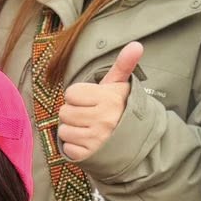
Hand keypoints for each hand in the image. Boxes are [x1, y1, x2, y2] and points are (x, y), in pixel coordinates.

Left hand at [56, 42, 142, 161]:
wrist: (135, 142)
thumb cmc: (120, 109)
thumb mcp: (120, 87)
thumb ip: (124, 64)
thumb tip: (136, 44)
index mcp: (109, 99)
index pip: (71, 93)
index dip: (78, 96)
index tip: (90, 101)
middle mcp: (103, 119)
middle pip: (64, 112)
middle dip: (74, 113)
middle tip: (89, 116)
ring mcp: (96, 139)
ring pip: (63, 130)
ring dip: (72, 130)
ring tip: (88, 129)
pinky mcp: (90, 156)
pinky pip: (67, 148)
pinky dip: (74, 146)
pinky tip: (87, 143)